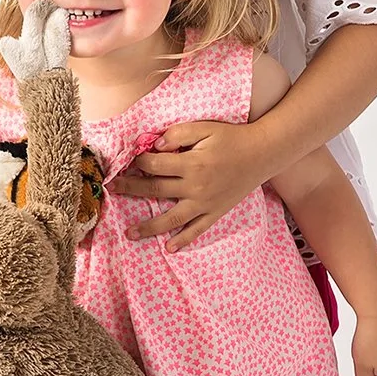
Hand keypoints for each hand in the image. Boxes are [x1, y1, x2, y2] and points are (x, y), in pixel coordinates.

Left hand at [107, 120, 267, 248]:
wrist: (262, 154)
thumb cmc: (232, 137)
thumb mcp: (205, 127)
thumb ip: (179, 133)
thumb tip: (156, 145)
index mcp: (191, 164)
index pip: (154, 165)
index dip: (139, 161)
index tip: (130, 160)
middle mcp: (195, 187)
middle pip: (155, 190)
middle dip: (131, 189)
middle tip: (114, 190)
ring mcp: (205, 203)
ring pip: (171, 218)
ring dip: (148, 227)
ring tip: (130, 233)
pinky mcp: (215, 212)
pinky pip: (197, 230)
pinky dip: (183, 240)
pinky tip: (169, 248)